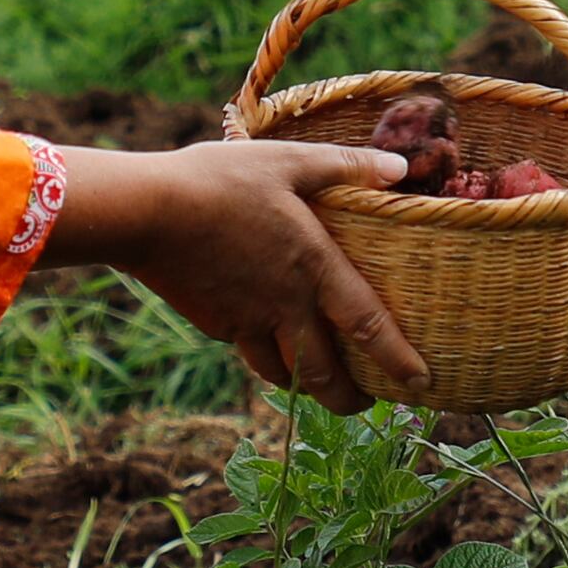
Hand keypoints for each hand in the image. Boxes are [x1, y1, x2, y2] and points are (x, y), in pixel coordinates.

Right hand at [42, 142, 427, 406]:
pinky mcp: (215, 323)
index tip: (421, 385)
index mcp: (314, 267)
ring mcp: (247, 321)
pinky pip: (248, 349)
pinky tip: (266, 344)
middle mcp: (285, 306)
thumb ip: (345, 165)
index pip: (368, 326)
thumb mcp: (288, 161)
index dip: (397, 360)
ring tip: (319, 388)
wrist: (147, 214)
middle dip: (349, 398)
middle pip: (325, 373)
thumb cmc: (221, 181)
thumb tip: (398, 168)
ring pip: (285, 373)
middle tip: (365, 406)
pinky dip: (265, 356)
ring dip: (307, 387)